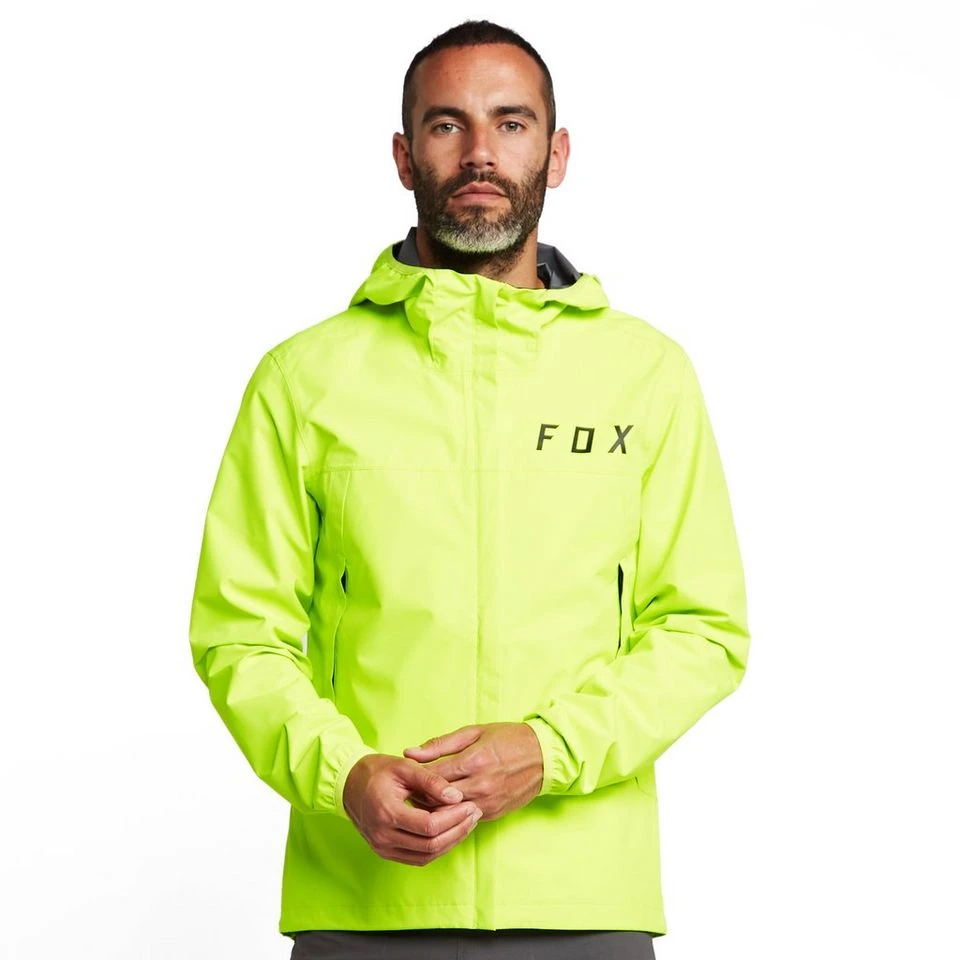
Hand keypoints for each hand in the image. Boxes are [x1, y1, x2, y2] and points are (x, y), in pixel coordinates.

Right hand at [342, 753, 482, 865]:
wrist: (350, 784)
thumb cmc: (378, 771)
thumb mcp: (405, 766)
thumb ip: (432, 780)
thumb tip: (457, 796)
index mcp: (387, 813)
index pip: (429, 826)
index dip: (454, 817)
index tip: (470, 804)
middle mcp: (383, 836)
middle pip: (430, 845)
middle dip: (458, 830)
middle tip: (474, 813)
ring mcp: (383, 848)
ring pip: (426, 855)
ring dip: (451, 841)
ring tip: (467, 823)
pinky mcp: (386, 852)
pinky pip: (417, 858)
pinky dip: (437, 848)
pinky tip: (451, 832)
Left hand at [402, 722, 543, 821]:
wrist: (544, 756)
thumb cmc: (508, 738)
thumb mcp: (474, 732)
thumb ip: (440, 744)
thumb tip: (409, 752)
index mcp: (473, 760)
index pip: (431, 777)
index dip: (413, 778)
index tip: (405, 775)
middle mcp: (480, 785)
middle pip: (436, 799)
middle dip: (419, 796)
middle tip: (407, 791)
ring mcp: (487, 802)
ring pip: (448, 814)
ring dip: (432, 809)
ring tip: (421, 801)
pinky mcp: (493, 813)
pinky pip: (464, 819)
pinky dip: (451, 814)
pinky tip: (443, 807)